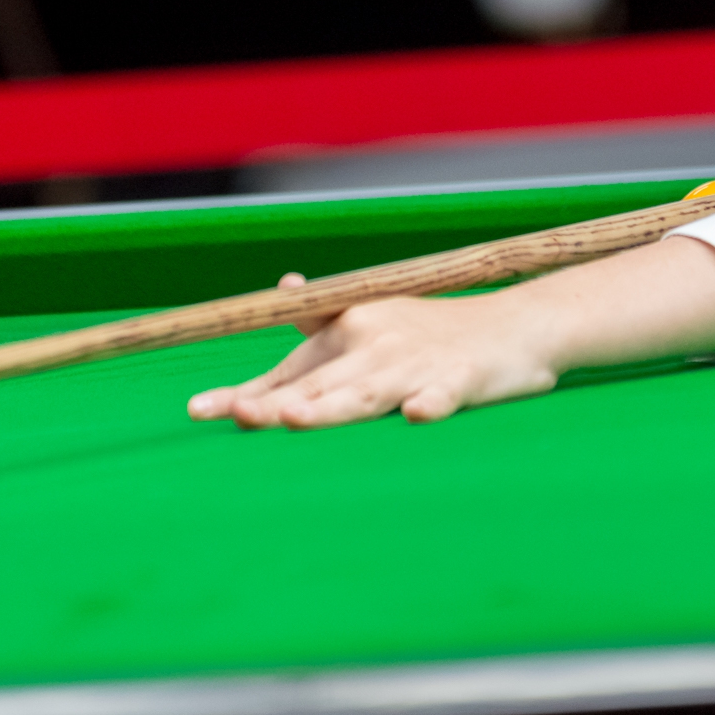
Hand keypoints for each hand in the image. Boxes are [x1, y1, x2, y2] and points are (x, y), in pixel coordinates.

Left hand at [187, 288, 554, 428]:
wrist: (517, 325)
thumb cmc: (436, 332)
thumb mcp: (373, 319)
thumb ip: (319, 325)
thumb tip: (278, 292)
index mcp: (348, 333)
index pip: (287, 371)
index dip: (245, 391)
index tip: (197, 410)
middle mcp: (374, 344)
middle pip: (317, 384)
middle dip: (276, 402)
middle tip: (238, 416)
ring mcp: (417, 363)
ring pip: (367, 391)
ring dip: (332, 407)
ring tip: (295, 422)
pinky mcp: (463, 379)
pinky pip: (444, 394)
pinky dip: (431, 403)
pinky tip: (417, 416)